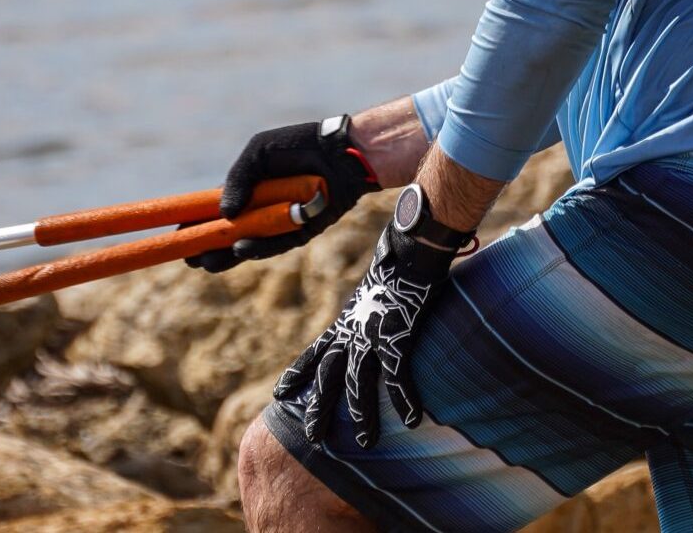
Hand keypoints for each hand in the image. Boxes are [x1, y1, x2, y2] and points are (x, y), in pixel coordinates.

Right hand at [186, 116, 377, 271]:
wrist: (339, 151)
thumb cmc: (298, 145)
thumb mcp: (259, 153)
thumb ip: (238, 179)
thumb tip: (222, 214)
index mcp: (248, 190)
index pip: (217, 212)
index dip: (198, 224)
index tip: (178, 233)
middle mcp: (262, 210)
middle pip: (230, 235)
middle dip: (208, 248)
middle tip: (189, 257)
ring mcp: (280, 222)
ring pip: (250, 245)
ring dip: (228, 255)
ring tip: (207, 261)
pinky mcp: (301, 232)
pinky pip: (277, 244)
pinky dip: (258, 248)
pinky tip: (240, 248)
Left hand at [273, 222, 457, 448]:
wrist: (409, 249)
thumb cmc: (396, 266)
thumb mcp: (372, 294)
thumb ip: (368, 312)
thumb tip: (372, 318)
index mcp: (344, 323)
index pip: (313, 353)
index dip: (296, 374)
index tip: (278, 395)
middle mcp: (351, 333)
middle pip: (328, 378)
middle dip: (319, 409)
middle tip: (312, 439)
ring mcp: (372, 336)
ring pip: (360, 384)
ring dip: (363, 416)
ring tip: (366, 444)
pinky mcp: (397, 337)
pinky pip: (398, 376)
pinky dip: (405, 400)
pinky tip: (414, 420)